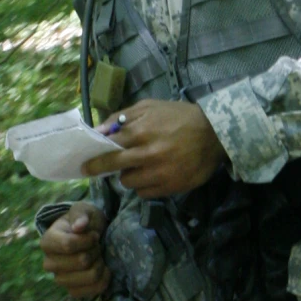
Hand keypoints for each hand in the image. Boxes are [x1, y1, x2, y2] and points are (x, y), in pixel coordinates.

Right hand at [41, 205, 110, 300]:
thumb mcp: (83, 210)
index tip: (94, 235)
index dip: (87, 240)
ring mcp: (60, 279)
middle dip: (96, 251)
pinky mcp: (72, 291)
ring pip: (89, 276)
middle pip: (81, 261)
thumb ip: (80, 214)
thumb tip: (78, 226)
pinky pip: (91, 291)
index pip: (68, 245)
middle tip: (97, 246)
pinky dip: (103, 281)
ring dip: (100, 265)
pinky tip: (105, 270)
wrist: (90, 238)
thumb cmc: (85, 222)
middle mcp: (49, 263)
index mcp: (47, 242)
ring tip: (99, 256)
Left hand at [85, 99, 224, 198]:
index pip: (108, 148)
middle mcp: (148, 155)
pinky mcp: (171, 187)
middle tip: (92, 171)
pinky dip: (143, 186)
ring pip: (128, 183)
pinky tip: (149, 176)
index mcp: (141, 132)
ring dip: (128, 175)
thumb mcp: (150, 107)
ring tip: (136, 167)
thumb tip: (99, 130)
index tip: (86, 163)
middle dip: (101, 169)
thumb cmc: (179, 116)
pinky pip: (144, 193)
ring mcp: (160, 173)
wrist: (215, 133)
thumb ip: (122, 117)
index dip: (95, 156)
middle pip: (114, 167)